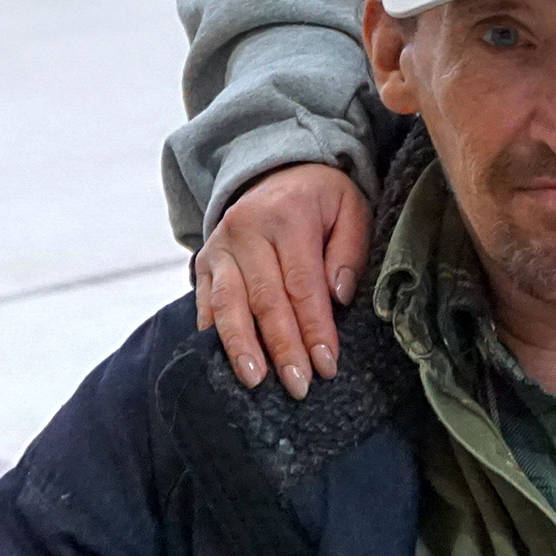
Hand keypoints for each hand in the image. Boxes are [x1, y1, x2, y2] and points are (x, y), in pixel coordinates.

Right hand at [195, 162, 370, 398]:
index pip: (303, 284)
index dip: (314, 328)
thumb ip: (350, 251)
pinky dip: (213, 333)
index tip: (327, 365)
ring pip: (228, 303)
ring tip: (254, 380)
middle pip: (265, 299)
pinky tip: (221, 361)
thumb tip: (339, 296)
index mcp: (289, 216)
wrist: (276, 170)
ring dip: (241, 346)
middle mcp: (247, 229)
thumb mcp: (352, 209)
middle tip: (298, 385)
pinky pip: (206, 301)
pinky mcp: (204, 260)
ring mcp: (220, 246)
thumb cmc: (321, 199)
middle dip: (282, 347)